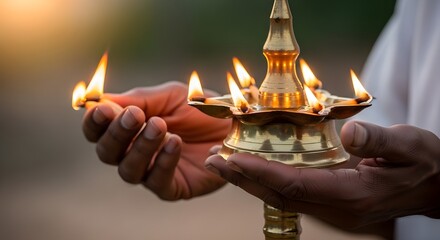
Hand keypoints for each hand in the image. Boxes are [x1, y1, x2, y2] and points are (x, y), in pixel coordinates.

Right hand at [82, 81, 230, 199]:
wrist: (232, 124)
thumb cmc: (198, 109)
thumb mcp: (169, 96)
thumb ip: (138, 99)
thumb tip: (100, 101)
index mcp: (128, 129)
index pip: (97, 131)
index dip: (95, 122)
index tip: (103, 109)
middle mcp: (134, 153)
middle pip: (107, 152)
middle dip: (118, 133)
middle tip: (134, 115)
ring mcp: (151, 172)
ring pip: (128, 170)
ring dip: (141, 147)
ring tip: (160, 126)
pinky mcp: (172, 187)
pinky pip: (157, 181)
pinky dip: (163, 162)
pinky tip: (175, 142)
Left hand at [205, 121, 439, 227]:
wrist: (434, 186)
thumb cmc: (423, 163)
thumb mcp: (410, 145)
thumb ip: (380, 139)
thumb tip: (349, 132)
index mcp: (352, 195)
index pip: (296, 185)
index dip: (262, 172)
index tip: (232, 158)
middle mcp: (336, 208)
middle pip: (279, 195)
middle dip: (244, 179)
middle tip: (213, 161)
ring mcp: (332, 210)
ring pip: (281, 197)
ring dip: (250, 181)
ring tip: (221, 164)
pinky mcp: (330, 203)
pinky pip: (291, 193)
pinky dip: (266, 181)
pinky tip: (251, 168)